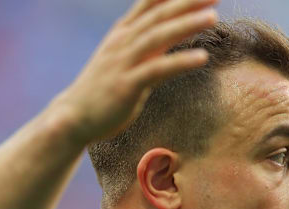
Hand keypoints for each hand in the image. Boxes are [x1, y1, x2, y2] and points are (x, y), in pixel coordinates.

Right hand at [52, 0, 218, 144]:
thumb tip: (173, 32)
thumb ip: (149, 44)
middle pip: (159, 15)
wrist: (74, 117)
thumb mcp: (125, 58)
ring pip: (158, 37)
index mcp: (123, 33)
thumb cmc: (103, 88)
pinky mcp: (126, 86)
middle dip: (187, 2)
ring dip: (186, 25)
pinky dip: (180, 62)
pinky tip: (202, 58)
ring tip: (214, 17)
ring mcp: (123, 62)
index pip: (151, 4)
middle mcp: (123, 42)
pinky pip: (157, 70)